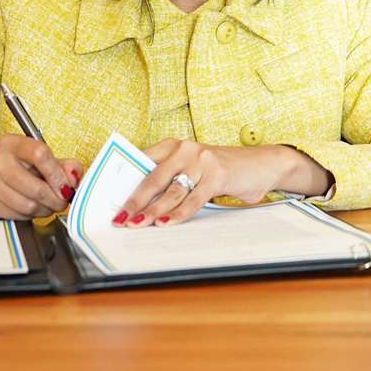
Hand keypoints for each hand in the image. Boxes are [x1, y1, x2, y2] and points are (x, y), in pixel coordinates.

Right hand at [0, 133, 80, 219]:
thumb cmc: (15, 168)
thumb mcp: (39, 159)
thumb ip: (63, 165)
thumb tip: (74, 176)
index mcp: (13, 144)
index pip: (40, 154)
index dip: (58, 174)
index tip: (67, 186)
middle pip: (36, 187)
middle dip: (55, 199)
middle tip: (62, 201)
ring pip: (28, 205)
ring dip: (45, 210)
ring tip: (48, 205)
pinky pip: (17, 215)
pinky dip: (30, 216)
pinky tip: (32, 208)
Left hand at [114, 140, 333, 227]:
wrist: (261, 164)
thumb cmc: (221, 170)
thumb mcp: (192, 168)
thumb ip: (169, 178)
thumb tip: (137, 203)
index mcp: (172, 145)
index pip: (141, 163)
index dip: (123, 183)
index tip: (108, 201)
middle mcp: (185, 148)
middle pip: (152, 178)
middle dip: (134, 201)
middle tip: (120, 219)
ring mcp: (201, 160)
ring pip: (171, 190)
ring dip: (152, 211)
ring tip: (138, 225)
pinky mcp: (217, 174)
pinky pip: (193, 198)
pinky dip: (178, 214)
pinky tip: (167, 224)